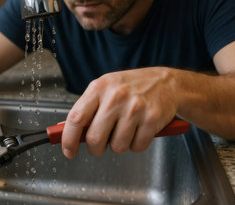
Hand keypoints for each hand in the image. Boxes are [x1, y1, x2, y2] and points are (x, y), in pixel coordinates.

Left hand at [61, 67, 178, 158]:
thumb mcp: (105, 89)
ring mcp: (135, 108)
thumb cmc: (131, 88)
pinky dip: (136, 145)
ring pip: (117, 146)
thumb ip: (87, 109)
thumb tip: (68, 133)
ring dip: (119, 145)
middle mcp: (115, 97)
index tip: (68, 151)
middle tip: (100, 145)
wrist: (166, 83)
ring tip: (125, 130)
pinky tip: (139, 130)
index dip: (68, 139)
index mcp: (99, 87)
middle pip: (94, 138)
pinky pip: (137, 147)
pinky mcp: (152, 119)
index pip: (75, 118)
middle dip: (95, 149)